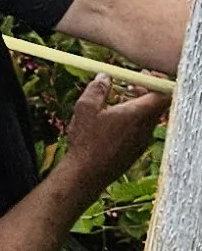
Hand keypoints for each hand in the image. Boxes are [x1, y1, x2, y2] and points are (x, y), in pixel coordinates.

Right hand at [59, 72, 165, 199]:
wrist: (86, 175)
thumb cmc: (86, 141)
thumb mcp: (86, 107)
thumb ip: (97, 88)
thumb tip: (105, 76)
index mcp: (138, 114)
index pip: (163, 94)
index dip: (157, 81)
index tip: (142, 75)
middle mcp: (145, 129)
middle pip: (157, 104)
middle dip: (145, 91)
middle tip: (129, 84)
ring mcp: (142, 142)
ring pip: (148, 117)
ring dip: (137, 106)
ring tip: (116, 103)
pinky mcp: (135, 151)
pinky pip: (141, 130)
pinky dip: (132, 121)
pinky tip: (112, 123)